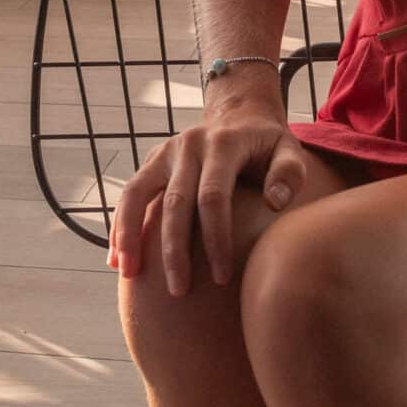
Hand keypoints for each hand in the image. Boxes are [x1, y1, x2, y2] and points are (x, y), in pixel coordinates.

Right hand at [109, 91, 311, 296]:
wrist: (239, 115)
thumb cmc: (267, 145)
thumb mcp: (289, 150)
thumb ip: (289, 173)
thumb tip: (274, 204)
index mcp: (223, 144)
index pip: (213, 196)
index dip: (216, 238)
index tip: (222, 277)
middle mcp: (189, 145)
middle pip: (175, 202)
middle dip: (174, 250)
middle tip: (179, 291)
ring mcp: (165, 152)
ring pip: (137, 194)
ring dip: (130, 235)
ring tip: (129, 275)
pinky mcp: (152, 161)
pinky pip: (130, 195)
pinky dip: (120, 226)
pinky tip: (117, 260)